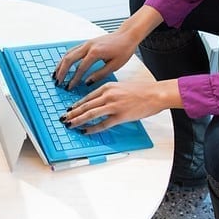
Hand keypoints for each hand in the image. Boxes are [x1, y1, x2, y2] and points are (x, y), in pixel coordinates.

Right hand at [53, 30, 138, 88]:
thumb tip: (86, 82)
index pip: (80, 68)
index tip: (69, 87)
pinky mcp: (86, 43)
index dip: (73, 79)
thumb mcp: (114, 65)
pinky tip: (62, 65)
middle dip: (62, 72)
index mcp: (95, 53)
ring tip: (55, 75)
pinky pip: (71, 50)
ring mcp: (86, 43)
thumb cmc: (123, 50)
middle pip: (69, 59)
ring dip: (60, 65)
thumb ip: (100, 74)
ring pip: (68, 54)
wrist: (127, 35)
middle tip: (58, 82)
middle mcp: (88, 46)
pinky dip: (65, 58)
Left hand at [61, 79, 179, 133]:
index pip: (87, 98)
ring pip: (90, 114)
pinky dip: (92, 128)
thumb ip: (108, 93)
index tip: (69, 109)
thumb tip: (99, 101)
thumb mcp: (120, 87)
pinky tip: (86, 131)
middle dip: (72, 113)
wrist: (155, 94)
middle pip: (85, 106)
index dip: (76, 105)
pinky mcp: (120, 116)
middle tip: (63, 118)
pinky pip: (103, 124)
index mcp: (107, 87)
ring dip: (78, 120)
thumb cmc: (141, 91)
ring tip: (69, 125)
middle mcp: (108, 95)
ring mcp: (113, 106)